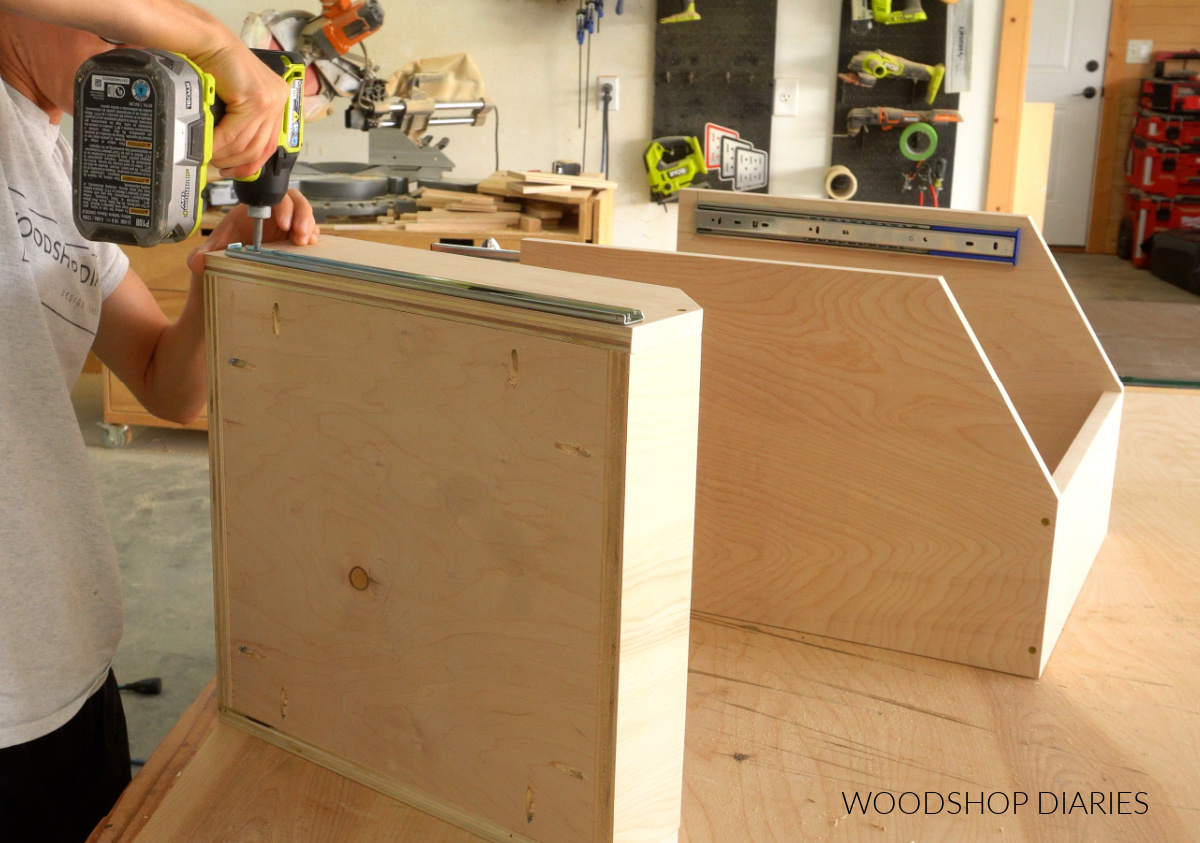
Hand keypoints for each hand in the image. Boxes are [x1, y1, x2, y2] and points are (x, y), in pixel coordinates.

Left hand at [187, 189, 319, 274]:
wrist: (231, 263)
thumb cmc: (225, 249)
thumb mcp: (212, 250)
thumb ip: (201, 254)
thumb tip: (197, 262)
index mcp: (254, 208)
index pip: (272, 196)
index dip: (282, 206)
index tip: (283, 224)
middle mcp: (273, 213)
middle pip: (295, 202)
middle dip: (301, 215)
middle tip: (300, 234)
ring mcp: (287, 224)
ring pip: (306, 215)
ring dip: (310, 226)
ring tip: (306, 242)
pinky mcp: (296, 237)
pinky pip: (310, 231)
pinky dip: (314, 236)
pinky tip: (310, 245)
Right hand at [192, 38, 291, 178]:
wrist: (207, 42)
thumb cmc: (215, 66)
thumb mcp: (234, 101)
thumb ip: (240, 124)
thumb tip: (233, 157)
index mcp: (277, 102)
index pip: (269, 144)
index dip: (251, 164)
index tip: (234, 172)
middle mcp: (278, 101)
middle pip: (259, 148)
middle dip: (235, 163)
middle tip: (216, 167)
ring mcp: (270, 100)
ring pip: (246, 143)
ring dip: (224, 156)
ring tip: (208, 157)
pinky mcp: (257, 99)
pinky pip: (234, 134)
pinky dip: (218, 144)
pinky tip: (206, 147)